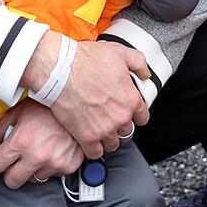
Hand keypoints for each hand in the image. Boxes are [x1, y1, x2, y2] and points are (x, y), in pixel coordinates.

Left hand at [0, 102, 82, 188]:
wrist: (79, 106)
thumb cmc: (48, 106)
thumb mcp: (19, 111)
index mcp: (21, 141)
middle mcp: (37, 156)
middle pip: (11, 182)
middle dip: (10, 173)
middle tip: (14, 162)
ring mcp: (54, 163)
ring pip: (33, 180)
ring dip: (32, 169)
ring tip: (38, 151)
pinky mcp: (68, 167)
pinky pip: (52, 175)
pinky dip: (50, 167)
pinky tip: (52, 151)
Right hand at [22, 33, 149, 159]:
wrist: (60, 69)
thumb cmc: (86, 60)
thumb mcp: (119, 52)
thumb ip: (138, 63)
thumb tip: (145, 73)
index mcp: (131, 99)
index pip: (142, 117)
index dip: (134, 115)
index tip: (127, 113)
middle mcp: (120, 116)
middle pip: (127, 132)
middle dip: (119, 126)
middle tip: (108, 118)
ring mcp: (104, 129)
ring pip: (113, 144)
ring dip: (107, 138)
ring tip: (98, 129)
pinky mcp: (87, 136)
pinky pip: (95, 153)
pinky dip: (92, 148)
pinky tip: (88, 139)